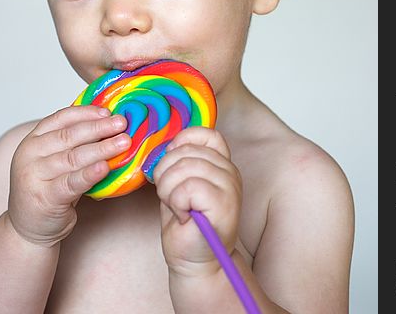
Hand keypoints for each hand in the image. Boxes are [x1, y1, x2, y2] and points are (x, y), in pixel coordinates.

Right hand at [7, 106, 129, 245]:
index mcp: (35, 138)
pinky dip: (90, 174)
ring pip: (73, 158)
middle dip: (99, 128)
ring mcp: (35, 176)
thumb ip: (75, 143)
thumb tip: (110, 124)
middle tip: (122, 124)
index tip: (108, 111)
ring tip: (123, 143)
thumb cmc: (49, 187)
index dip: (87, 113)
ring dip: (101, 148)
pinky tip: (105, 167)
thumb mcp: (56, 158)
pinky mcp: (44, 198)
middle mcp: (31, 154)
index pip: (62, 118)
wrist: (29, 225)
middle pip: (69, 136)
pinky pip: (71, 183)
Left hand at [153, 127, 241, 276]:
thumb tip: (166, 145)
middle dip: (165, 173)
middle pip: (185, 151)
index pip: (205, 134)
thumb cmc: (186, 225)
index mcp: (221, 163)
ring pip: (184, 168)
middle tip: (171, 197)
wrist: (195, 261)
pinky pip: (187, 188)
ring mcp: (230, 186)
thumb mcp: (179, 184)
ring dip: (168, 190)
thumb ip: (179, 161)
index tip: (172, 163)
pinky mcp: (224, 204)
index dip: (182, 142)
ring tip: (177, 207)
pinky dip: (176, 202)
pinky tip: (184, 216)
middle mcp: (229, 171)